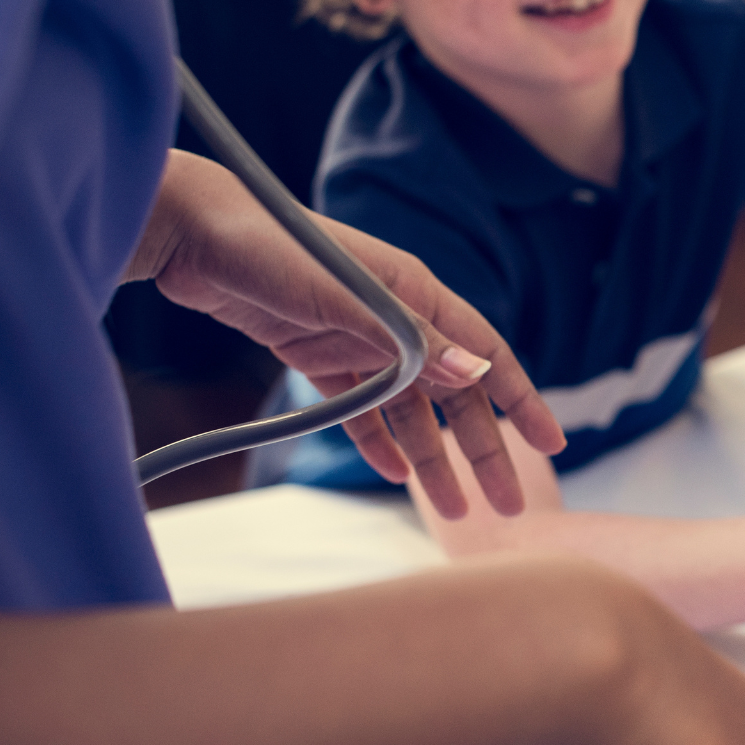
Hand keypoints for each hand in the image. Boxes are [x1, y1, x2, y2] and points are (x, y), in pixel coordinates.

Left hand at [127, 150, 565, 517]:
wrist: (192, 233)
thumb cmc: (273, 246)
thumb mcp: (347, 296)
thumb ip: (412, 340)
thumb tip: (479, 376)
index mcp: (419, 293)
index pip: (488, 355)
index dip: (523, 401)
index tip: (552, 444)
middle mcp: (400, 320)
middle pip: (456, 396)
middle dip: (483, 451)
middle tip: (505, 505)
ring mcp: (360, 340)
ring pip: (411, 412)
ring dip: (433, 460)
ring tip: (453, 511)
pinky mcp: (320, 357)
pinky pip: (362, 410)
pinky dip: (381, 441)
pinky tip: (397, 473)